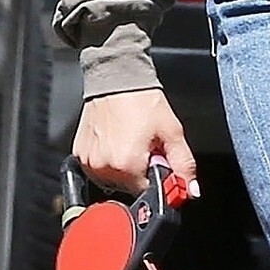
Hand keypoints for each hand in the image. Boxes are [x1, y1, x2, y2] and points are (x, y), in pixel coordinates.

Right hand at [73, 88, 198, 199]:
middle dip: (140, 171)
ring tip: (129, 141)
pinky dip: (108, 160)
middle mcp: (104, 167)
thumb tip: (190, 188)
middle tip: (144, 146)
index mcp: (127, 165)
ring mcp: (88, 161)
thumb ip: (183, 164)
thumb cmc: (141, 100)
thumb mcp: (172, 131)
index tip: (158, 161)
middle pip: (129, 186)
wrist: (116, 77)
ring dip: (124, 168)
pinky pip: (97, 168)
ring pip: (112, 179)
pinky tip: (115, 140)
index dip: (157, 177)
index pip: (147, 192)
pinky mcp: (79, 153)